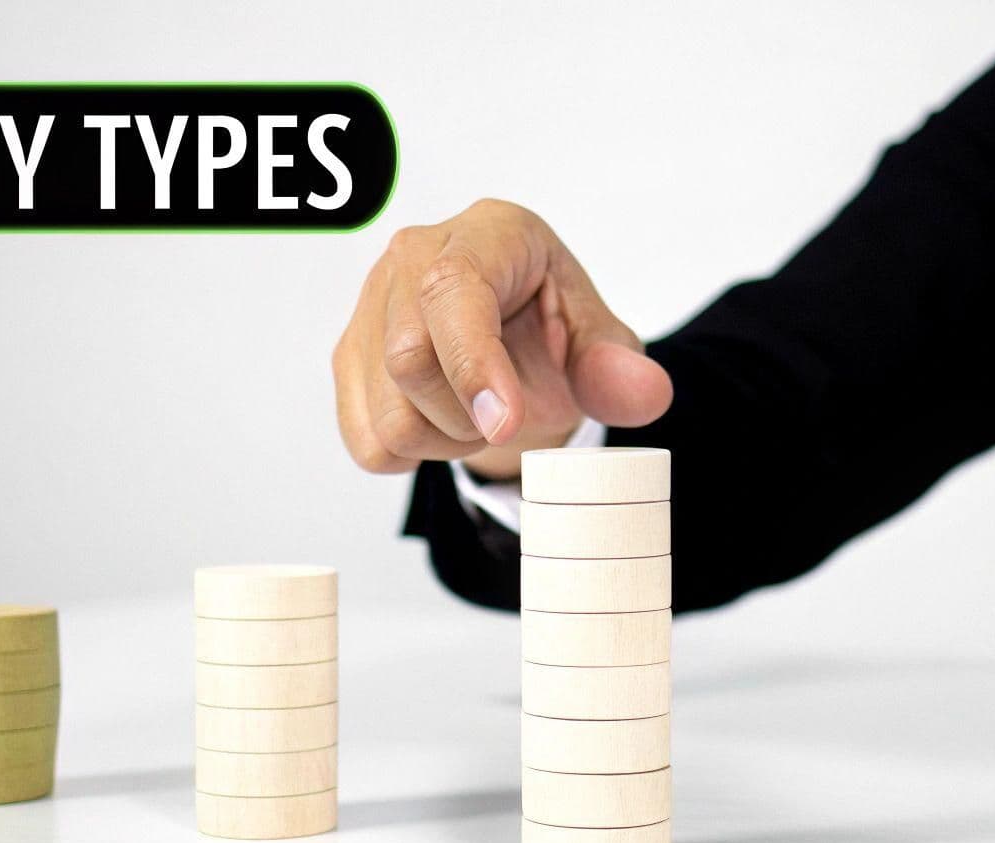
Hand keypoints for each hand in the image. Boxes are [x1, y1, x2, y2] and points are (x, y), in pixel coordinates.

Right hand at [331, 199, 672, 478]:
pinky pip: (367, 441)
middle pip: (409, 361)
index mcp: (486, 234)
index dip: (474, 364)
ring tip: (476, 415)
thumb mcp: (597, 341)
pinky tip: (441, 424)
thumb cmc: (549, 328)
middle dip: (469, 418)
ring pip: (388, 414)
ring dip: (444, 443)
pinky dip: (412, 455)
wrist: (511, 338)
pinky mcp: (349, 356)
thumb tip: (645, 393)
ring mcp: (370, 306)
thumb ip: (619, 367)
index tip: (506, 423)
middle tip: (508, 416)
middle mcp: (413, 257)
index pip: (453, 291)